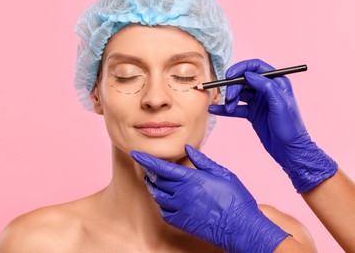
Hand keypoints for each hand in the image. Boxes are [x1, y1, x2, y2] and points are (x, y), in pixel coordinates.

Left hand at [131, 145, 288, 251]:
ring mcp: (180, 209)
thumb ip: (202, 161)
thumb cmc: (235, 198)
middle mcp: (182, 193)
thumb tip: (188, 148)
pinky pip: (164, 212)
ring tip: (154, 181)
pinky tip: (166, 200)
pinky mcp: (181, 222)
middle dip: (150, 172)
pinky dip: (162, 204)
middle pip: (157, 180)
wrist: (240, 227)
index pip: (162, 167)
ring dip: (154, 187)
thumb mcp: (222, 173)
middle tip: (148, 167)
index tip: (134, 153)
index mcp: (191, 179)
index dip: (146, 160)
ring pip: (158, 196)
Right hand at [209, 59, 336, 192]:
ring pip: (239, 94)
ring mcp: (258, 101)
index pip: (256, 67)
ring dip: (230, 100)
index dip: (241, 68)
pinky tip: (215, 109)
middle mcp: (267, 89)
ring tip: (228, 109)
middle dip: (234, 87)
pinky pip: (236, 108)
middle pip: (244, 80)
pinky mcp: (252, 113)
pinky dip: (225, 109)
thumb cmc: (290, 126)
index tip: (229, 75)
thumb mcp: (280, 103)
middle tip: (229, 98)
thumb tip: (248, 74)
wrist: (289, 149)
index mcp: (277, 82)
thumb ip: (265, 86)